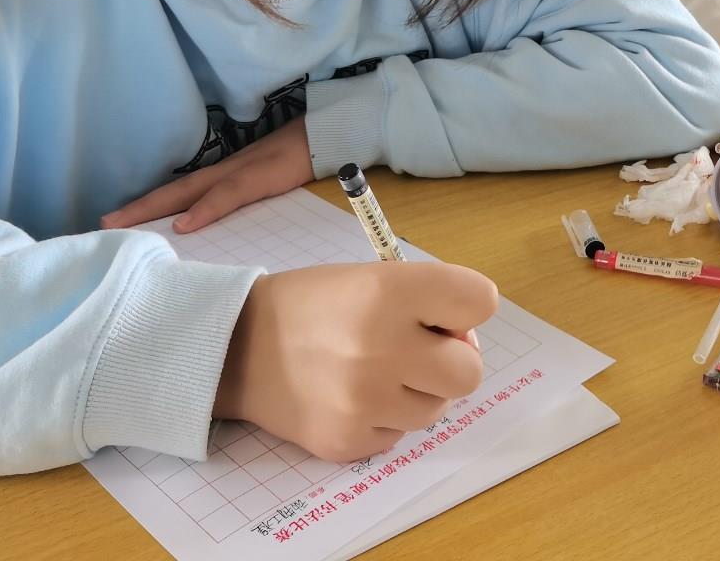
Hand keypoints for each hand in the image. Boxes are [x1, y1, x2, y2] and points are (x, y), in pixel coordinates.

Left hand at [101, 116, 312, 232]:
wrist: (325, 134)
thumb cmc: (297, 160)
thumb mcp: (264, 185)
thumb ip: (240, 200)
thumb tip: (214, 227)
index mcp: (223, 177)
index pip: (178, 194)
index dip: (148, 207)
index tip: (117, 221)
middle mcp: (222, 173)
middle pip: (171, 192)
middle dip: (137, 209)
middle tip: (102, 223)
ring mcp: (238, 173)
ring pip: (187, 192)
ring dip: (154, 208)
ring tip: (122, 223)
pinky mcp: (257, 177)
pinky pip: (226, 195)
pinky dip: (204, 210)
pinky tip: (184, 225)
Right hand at [214, 262, 497, 462]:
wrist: (239, 347)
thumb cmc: (315, 305)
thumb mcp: (371, 277)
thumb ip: (427, 300)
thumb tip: (465, 341)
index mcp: (390, 291)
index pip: (480, 300)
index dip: (467, 308)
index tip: (444, 314)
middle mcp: (383, 346)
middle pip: (470, 371)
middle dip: (452, 361)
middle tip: (420, 353)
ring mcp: (365, 400)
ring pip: (437, 410)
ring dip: (417, 393)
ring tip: (377, 373)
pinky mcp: (348, 441)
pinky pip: (398, 436)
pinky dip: (383, 418)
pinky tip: (351, 397)